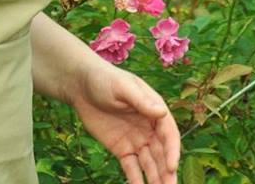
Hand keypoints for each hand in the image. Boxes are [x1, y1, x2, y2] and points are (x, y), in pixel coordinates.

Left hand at [70, 64, 179, 183]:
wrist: (82, 87)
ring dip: (155, 178)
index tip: (172, 166)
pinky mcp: (121, 149)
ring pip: (149, 163)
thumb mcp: (123, 88)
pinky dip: (136, 180)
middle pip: (161, 152)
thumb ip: (141, 101)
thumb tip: (162, 113)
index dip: (172, 150)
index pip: (168, 133)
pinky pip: (131, 168)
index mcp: (154, 109)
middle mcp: (149, 127)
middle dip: (167, 171)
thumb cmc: (106, 80)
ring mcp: (135, 139)